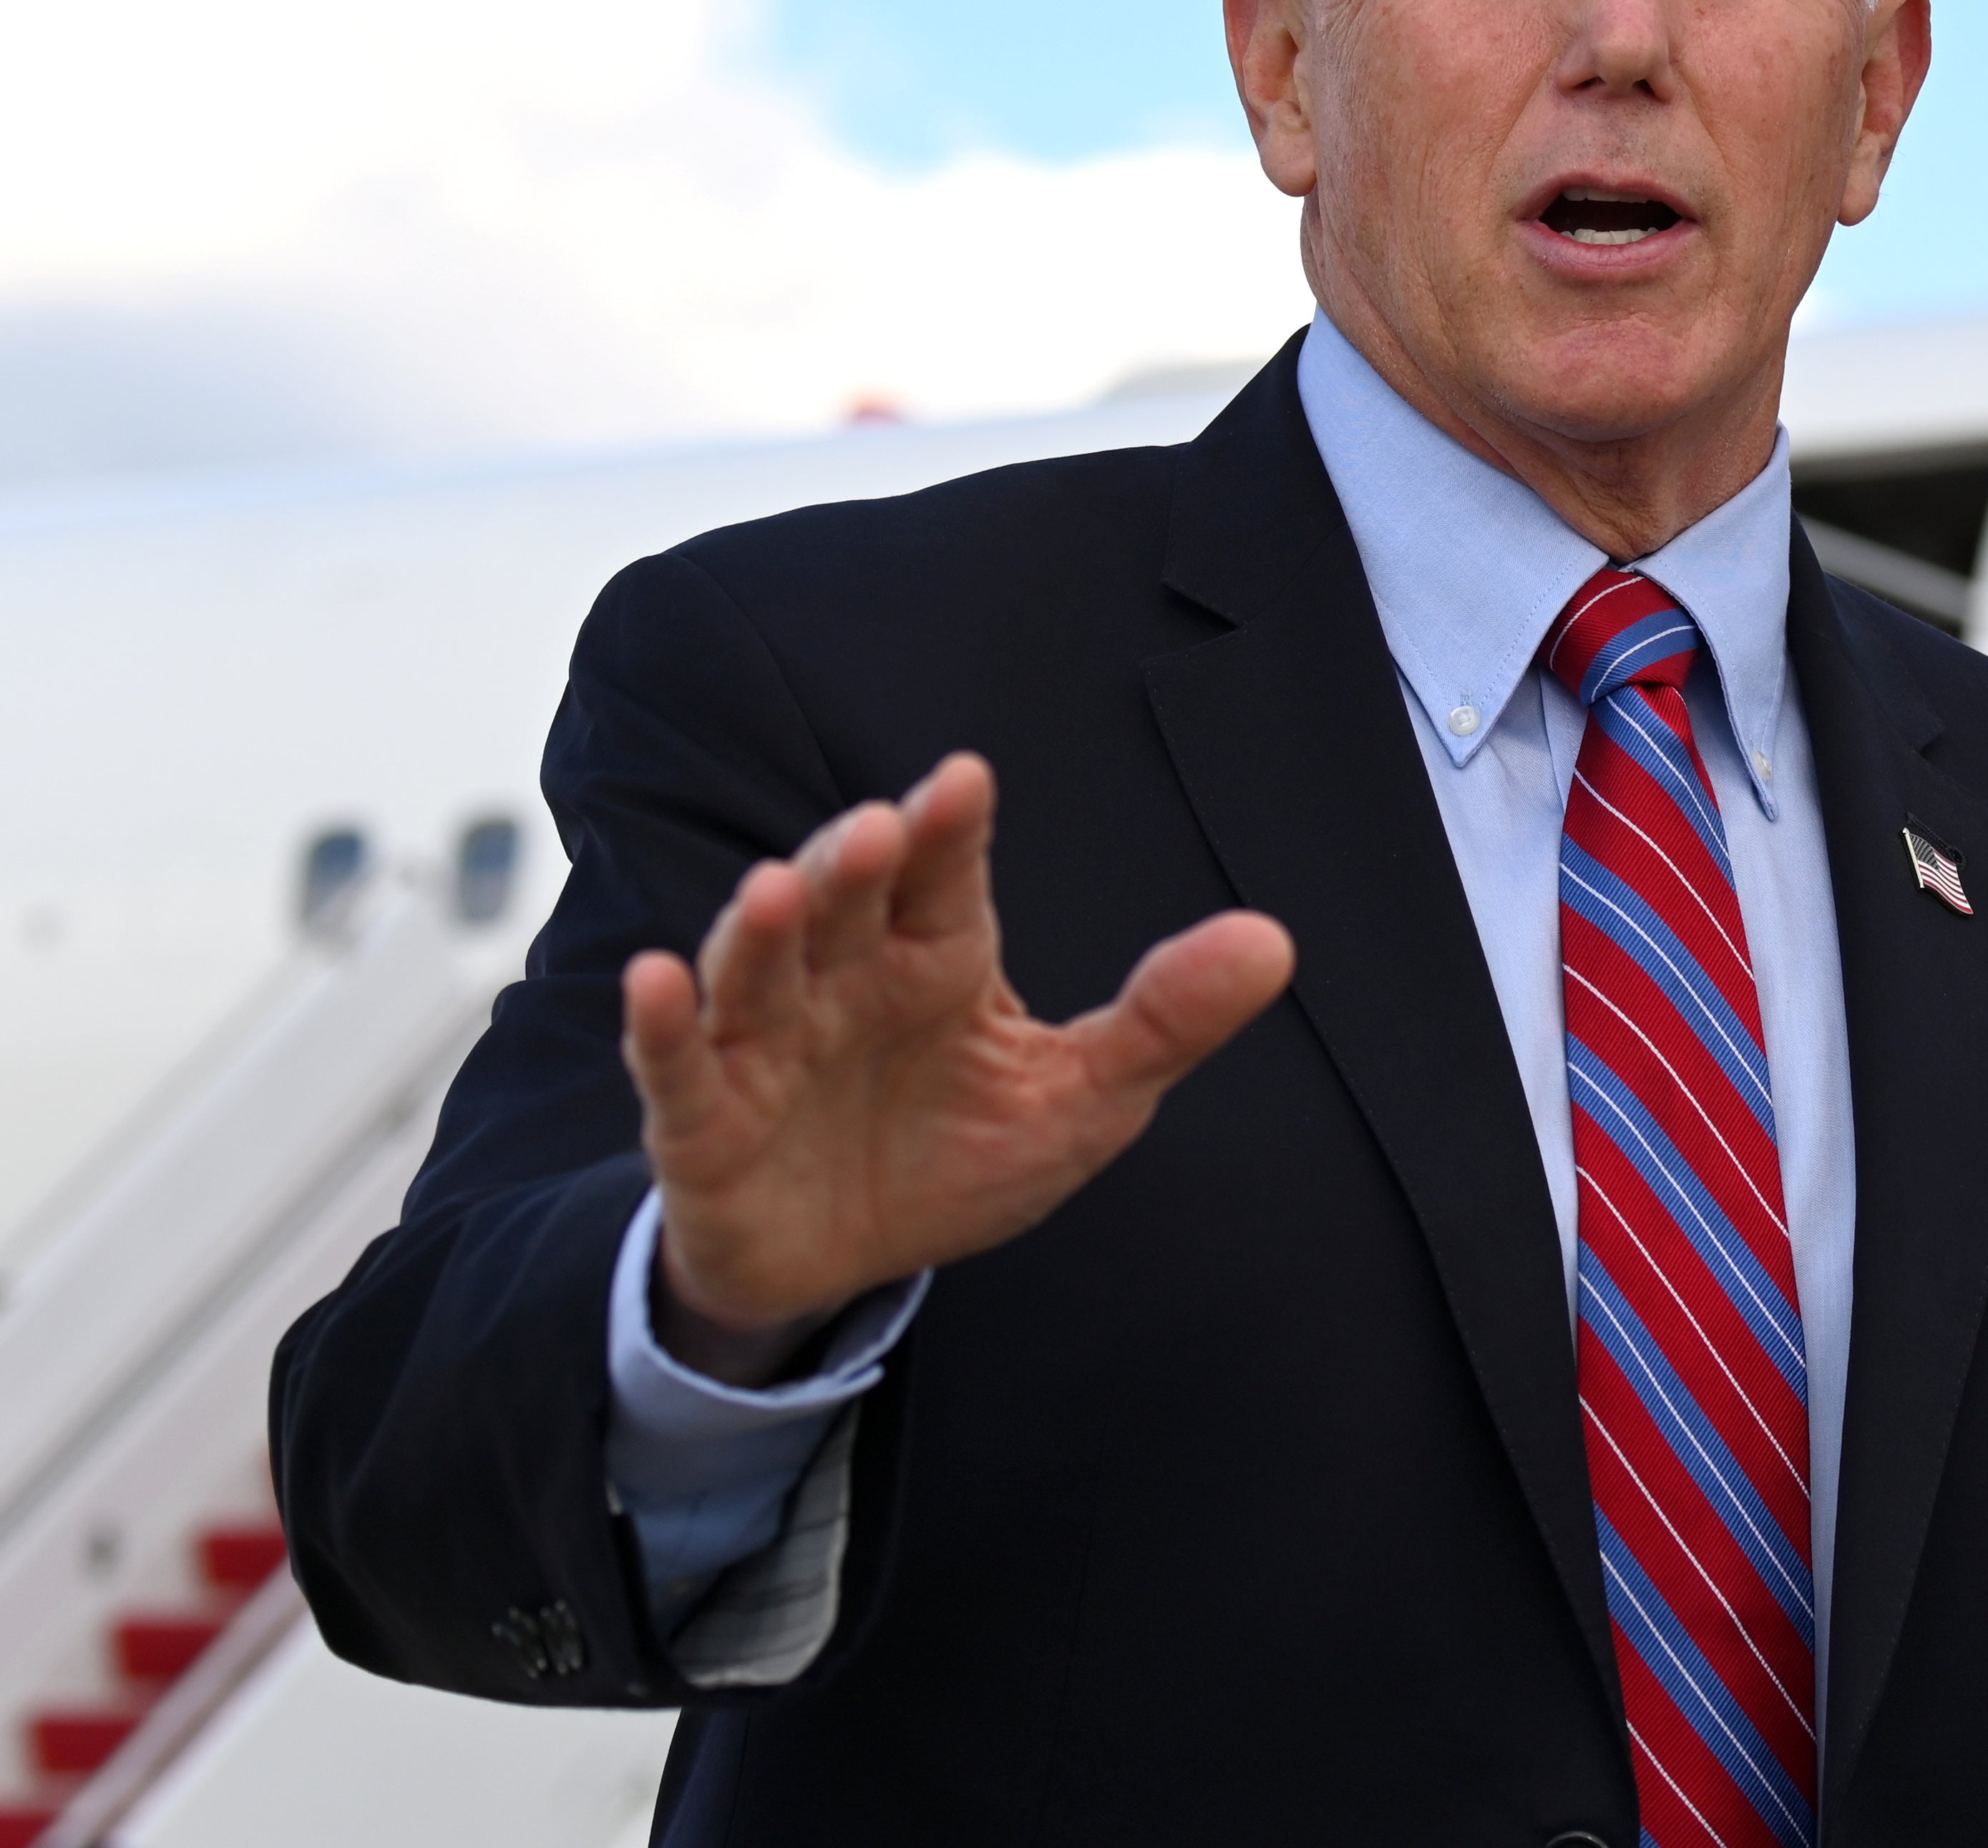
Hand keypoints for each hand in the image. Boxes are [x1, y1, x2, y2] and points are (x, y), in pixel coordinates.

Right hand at [620, 752, 1293, 1384]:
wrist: (855, 1266)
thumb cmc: (962, 1156)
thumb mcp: (1083, 1097)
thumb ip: (1165, 1019)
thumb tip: (1274, 941)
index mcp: (938, 956)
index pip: (945, 877)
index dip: (949, 828)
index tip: (965, 781)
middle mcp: (845, 978)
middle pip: (845, 901)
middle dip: (856, 863)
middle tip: (878, 830)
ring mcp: (765, 1040)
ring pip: (757, 966)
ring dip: (761, 925)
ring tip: (778, 887)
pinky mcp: (702, 1117)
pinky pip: (675, 1063)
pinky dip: (658, 1024)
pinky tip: (653, 981)